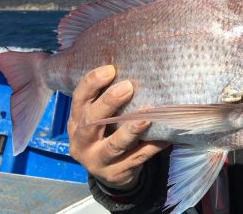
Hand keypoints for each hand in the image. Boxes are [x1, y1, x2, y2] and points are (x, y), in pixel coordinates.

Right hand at [67, 65, 168, 189]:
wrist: (110, 172)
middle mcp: (82, 142)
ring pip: (113, 146)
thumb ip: (107, 98)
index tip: (110, 69)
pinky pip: (137, 158)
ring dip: (130, 130)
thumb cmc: (108, 133)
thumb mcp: (100, 117)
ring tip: (146, 116)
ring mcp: (98, 161)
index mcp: (76, 122)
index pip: (79, 99)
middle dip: (108, 104)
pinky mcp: (117, 174)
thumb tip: (134, 68)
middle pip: (91, 123)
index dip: (92, 83)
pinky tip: (165, 136)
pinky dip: (152, 147)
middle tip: (128, 87)